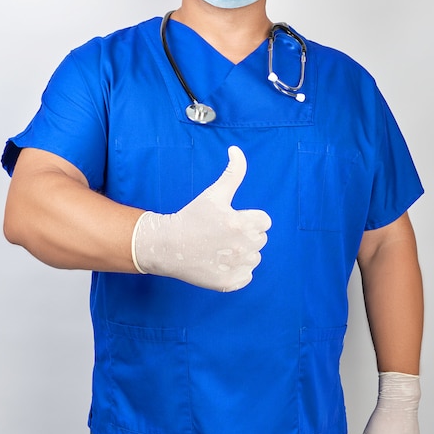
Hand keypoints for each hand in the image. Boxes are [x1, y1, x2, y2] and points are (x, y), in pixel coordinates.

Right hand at [131, 145, 271, 291]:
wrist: (168, 246)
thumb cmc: (191, 217)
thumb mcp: (214, 194)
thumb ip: (233, 173)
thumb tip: (236, 149)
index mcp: (242, 223)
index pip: (265, 222)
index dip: (248, 219)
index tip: (230, 220)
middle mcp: (242, 246)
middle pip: (260, 240)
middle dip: (245, 235)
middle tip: (222, 234)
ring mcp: (237, 266)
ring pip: (254, 258)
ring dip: (242, 254)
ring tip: (219, 248)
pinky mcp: (230, 283)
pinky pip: (247, 276)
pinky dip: (236, 272)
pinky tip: (219, 263)